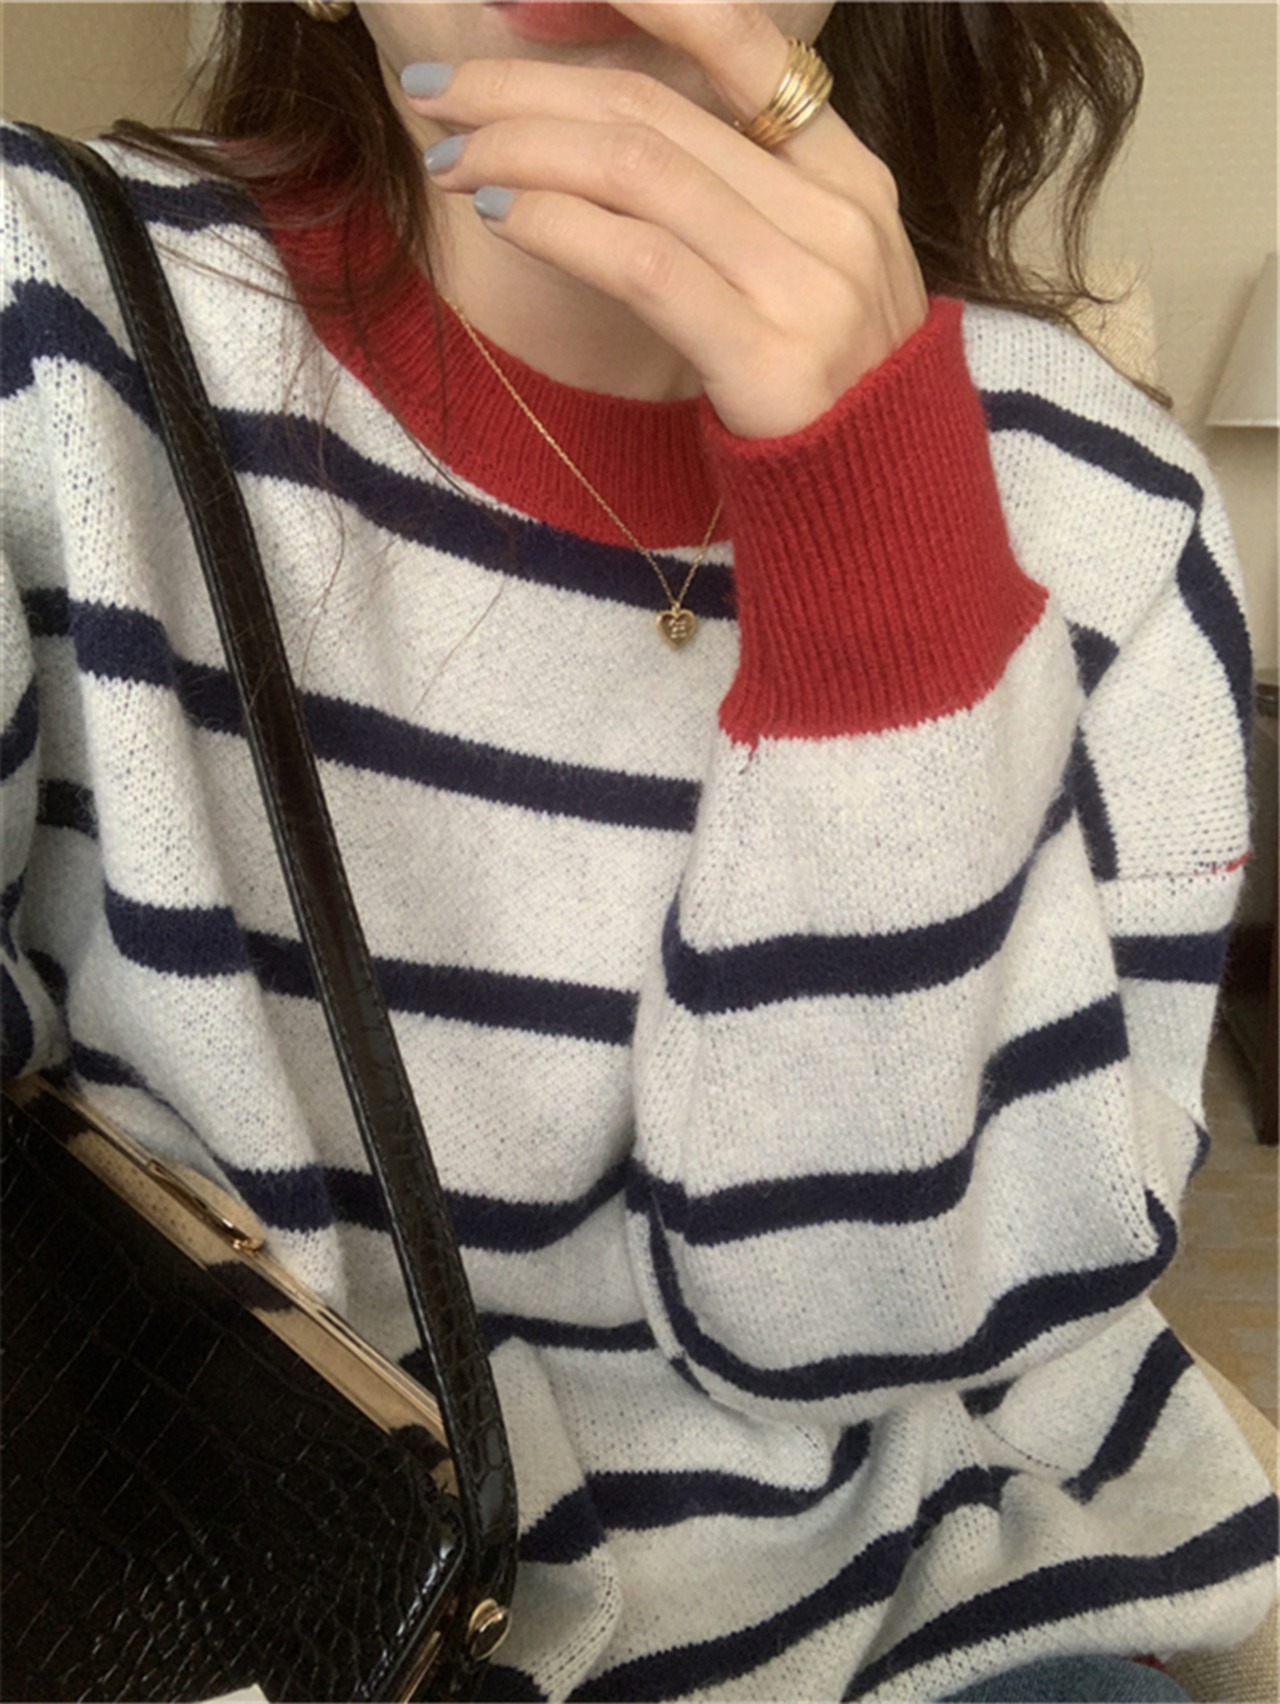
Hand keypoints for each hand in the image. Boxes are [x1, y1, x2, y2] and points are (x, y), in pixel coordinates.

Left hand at [406, 2, 927, 439]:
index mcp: (849, 175)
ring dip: (521, 153)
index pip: (741, 41)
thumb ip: (741, 198)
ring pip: (640, 172)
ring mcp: (811, 284)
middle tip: (440, 98)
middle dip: (527, 90)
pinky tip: (502, 215)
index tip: (529, 0)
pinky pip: (644, 262)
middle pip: (656, 110)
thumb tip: (609, 134)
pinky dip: (560, 225)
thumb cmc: (821, 394)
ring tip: (450, 160)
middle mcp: (838, 214)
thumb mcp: (805, 272)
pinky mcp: (770, 355)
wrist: (876, 510)